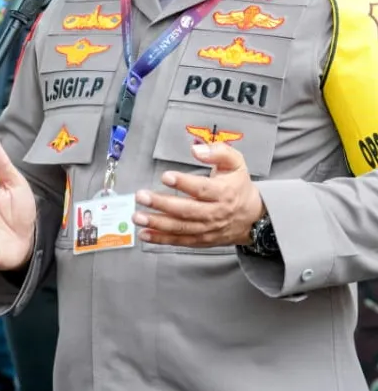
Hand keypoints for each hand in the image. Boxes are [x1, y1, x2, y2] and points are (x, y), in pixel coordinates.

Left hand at [133, 142, 263, 247]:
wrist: (253, 217)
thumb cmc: (238, 186)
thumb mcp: (235, 163)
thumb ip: (218, 152)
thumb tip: (196, 150)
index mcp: (224, 192)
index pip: (202, 189)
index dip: (184, 183)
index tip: (165, 176)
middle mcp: (215, 213)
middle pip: (187, 210)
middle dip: (162, 204)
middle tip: (142, 196)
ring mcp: (207, 229)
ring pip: (181, 227)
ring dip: (157, 223)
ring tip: (137, 216)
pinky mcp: (201, 239)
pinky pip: (180, 240)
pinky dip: (161, 239)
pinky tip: (144, 233)